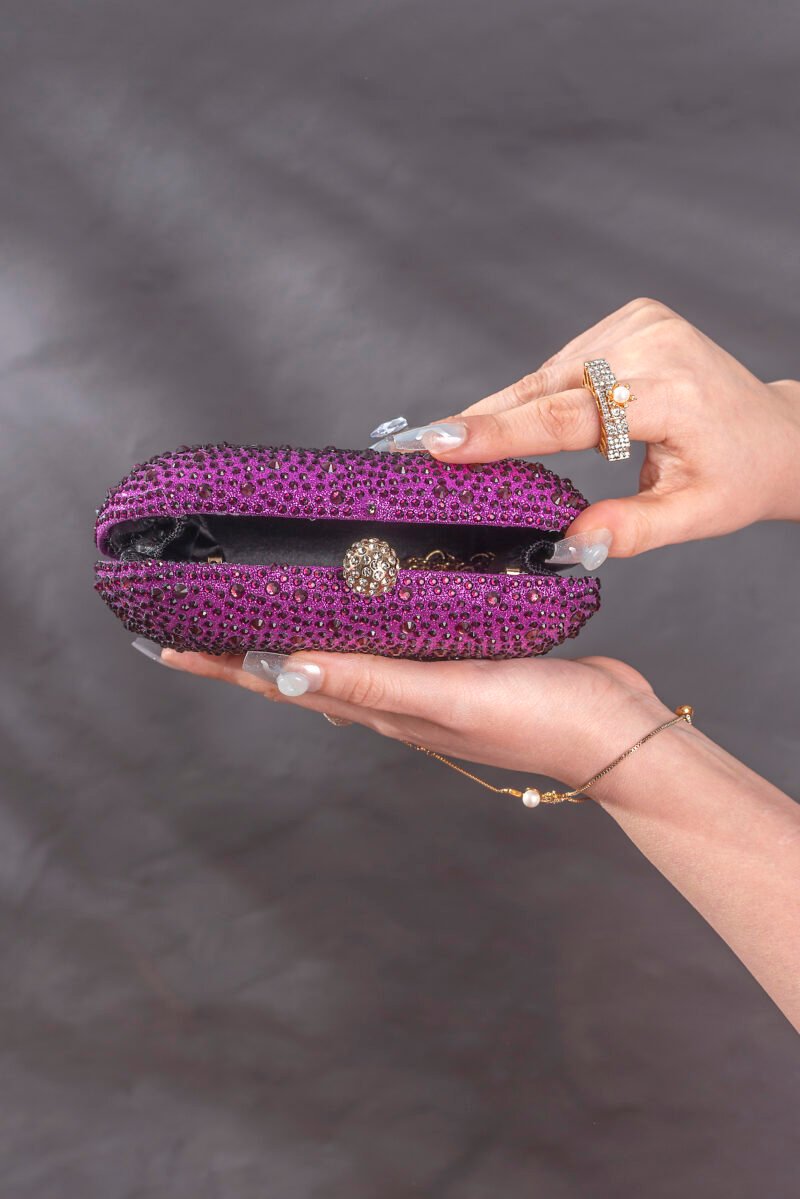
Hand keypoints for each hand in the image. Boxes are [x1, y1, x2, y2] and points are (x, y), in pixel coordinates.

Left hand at [155, 646, 668, 792]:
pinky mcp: (456, 655)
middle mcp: (388, 694)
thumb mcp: (447, 696)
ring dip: (291, 626)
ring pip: (337, 648)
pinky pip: (387, 633)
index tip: (160, 641)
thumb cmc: (538, 717)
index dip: (216, 664)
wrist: (614, 730)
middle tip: (194, 606)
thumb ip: (371, 683)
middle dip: (239, 642)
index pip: (275, 680)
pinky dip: (356, 615)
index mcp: (377, 705)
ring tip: (258, 595)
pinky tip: (362, 594)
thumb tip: (281, 670)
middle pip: (294, 664)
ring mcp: (422, 677)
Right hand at [375, 298, 799, 556]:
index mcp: (673, 394)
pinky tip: (518, 420)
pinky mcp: (631, 318)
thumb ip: (633, 531)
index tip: (438, 442)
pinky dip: (537, 395)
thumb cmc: (735, 477)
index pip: (569, 416)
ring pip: (547, 376)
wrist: (773, 432)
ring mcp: (641, 323)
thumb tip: (570, 544)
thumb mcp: (696, 516)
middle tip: (416, 447)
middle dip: (482, 423)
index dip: (498, 432)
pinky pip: (563, 365)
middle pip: (545, 391)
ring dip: (508, 412)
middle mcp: (654, 345)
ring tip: (461, 445)